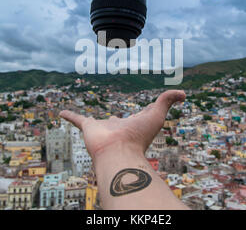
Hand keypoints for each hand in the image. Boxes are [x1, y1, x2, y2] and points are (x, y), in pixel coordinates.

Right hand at [59, 90, 185, 159]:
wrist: (118, 151)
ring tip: (86, 120)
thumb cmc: (139, 135)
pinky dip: (69, 115)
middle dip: (115, 120)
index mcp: (133, 125)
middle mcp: (117, 128)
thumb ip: (168, 100)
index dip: (142, 112)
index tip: (145, 109)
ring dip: (89, 120)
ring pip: (94, 122)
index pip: (138, 117)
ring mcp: (102, 128)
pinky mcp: (88, 127)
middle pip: (115, 121)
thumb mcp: (157, 114)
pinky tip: (61, 112)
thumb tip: (184, 93)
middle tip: (114, 118)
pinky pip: (77, 120)